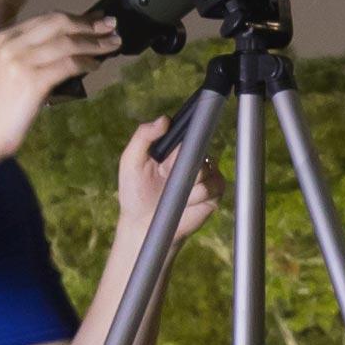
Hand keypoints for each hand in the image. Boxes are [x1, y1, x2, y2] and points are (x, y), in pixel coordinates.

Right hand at [0, 8, 112, 165]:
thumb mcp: (9, 70)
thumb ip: (33, 55)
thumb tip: (71, 47)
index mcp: (7, 37)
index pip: (49, 18)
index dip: (77, 17)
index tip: (97, 18)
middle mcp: (13, 44)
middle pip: (60, 23)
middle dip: (90, 24)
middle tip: (111, 26)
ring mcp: (22, 61)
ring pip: (68, 43)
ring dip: (95, 43)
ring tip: (112, 45)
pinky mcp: (32, 81)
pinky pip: (68, 65)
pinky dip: (86, 63)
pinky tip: (95, 66)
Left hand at [111, 93, 222, 242]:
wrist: (144, 225)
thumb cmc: (135, 192)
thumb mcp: (130, 161)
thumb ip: (143, 136)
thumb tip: (164, 119)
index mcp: (175, 146)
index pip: (189, 129)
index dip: (186, 134)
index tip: (176, 144)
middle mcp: (193, 156)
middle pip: (198, 147)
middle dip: (182, 161)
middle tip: (165, 173)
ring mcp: (206, 173)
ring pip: (204, 168)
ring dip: (187, 181)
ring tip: (173, 192)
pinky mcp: (214, 191)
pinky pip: (212, 186)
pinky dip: (197, 195)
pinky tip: (186, 202)